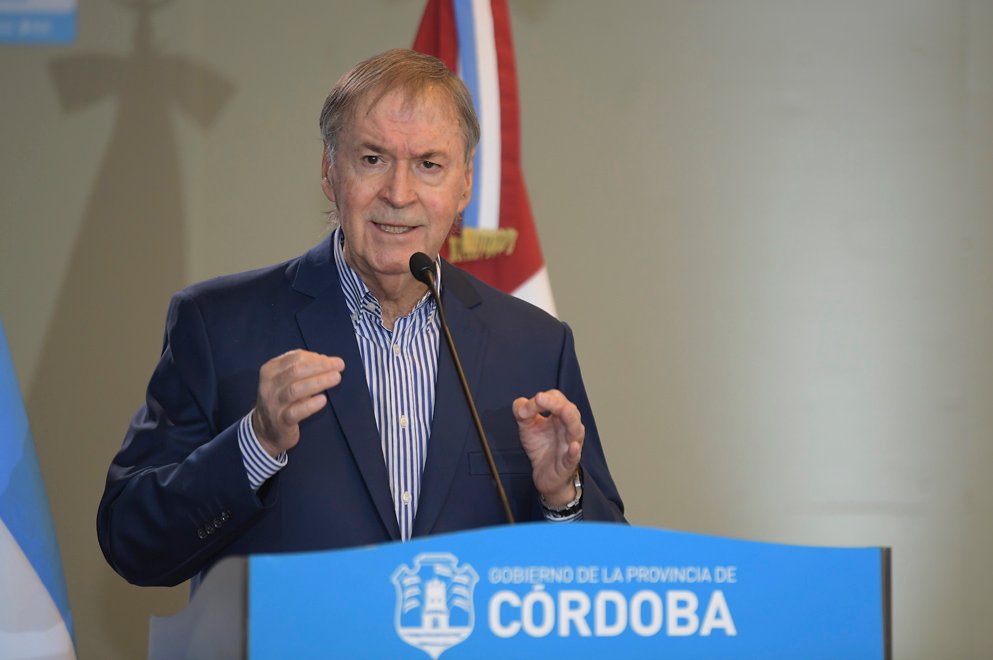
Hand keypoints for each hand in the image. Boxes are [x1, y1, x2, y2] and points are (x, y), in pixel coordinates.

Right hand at [252, 350, 344, 457]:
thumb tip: (326, 360)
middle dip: (320, 366)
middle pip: (295, 371)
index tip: (333, 360)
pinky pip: (296, 412)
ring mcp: (274, 404)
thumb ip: (302, 368)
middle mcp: (269, 386)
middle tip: (339, 365)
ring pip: (295, 390)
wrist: (266, 430)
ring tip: (336, 378)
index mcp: (270, 371)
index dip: (315, 357)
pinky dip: (311, 405)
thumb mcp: (285, 381)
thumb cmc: (282, 400)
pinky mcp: (281, 421)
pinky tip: (323, 400)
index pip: (294, 358)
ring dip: (319, 382)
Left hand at [512, 389, 583, 506]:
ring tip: (563, 411)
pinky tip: (573, 446)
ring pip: (575, 430)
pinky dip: (574, 451)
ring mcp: (570, 444)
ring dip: (569, 419)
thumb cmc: (541, 446)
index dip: (542, 399)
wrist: (543, 473)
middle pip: (568, 410)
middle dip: (555, 403)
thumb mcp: (527, 425)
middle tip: (540, 399)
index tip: (525, 408)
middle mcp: (568, 426)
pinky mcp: (568, 462)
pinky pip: (574, 456)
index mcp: (559, 415)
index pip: (556, 399)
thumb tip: (523, 407)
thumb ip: (522, 410)